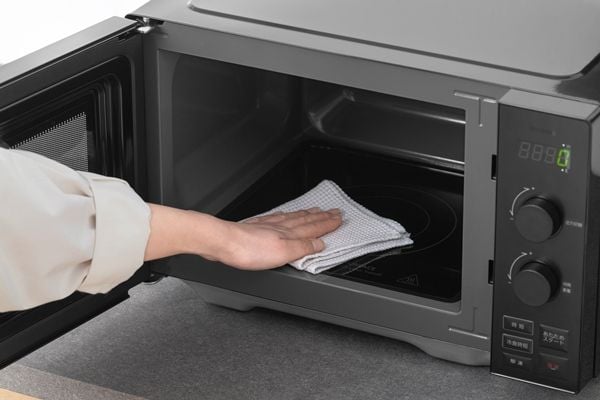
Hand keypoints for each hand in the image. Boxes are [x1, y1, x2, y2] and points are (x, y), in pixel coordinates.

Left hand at [216, 208, 341, 269]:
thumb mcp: (282, 254)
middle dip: (322, 216)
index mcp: (289, 235)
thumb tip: (320, 244)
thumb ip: (302, 249)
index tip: (339, 219)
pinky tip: (286, 214)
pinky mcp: (256, 226)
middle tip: (334, 211)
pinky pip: (278, 217)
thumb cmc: (248, 250)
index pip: (314, 228)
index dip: (328, 224)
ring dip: (308, 214)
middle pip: (306, 220)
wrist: (223, 242)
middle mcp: (280, 227)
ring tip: (317, 210)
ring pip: (294, 218)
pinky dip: (287, 214)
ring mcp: (268, 225)